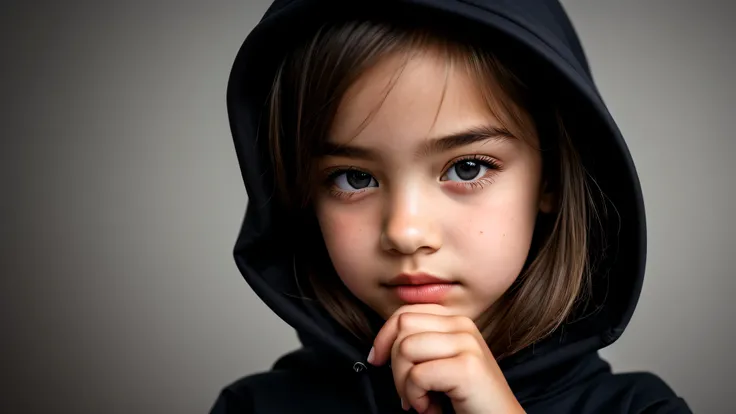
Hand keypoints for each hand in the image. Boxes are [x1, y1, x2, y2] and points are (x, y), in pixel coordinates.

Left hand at [368, 304, 523, 413]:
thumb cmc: (466, 398)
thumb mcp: (441, 362)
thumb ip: (421, 344)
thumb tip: (382, 344)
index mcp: (455, 321)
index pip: (405, 313)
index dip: (384, 336)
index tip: (377, 360)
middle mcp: (463, 325)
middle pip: (402, 327)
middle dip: (394, 364)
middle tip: (410, 392)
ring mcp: (467, 344)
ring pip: (405, 349)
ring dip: (404, 385)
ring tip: (424, 401)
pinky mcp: (467, 367)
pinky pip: (417, 375)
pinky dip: (416, 397)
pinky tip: (431, 408)